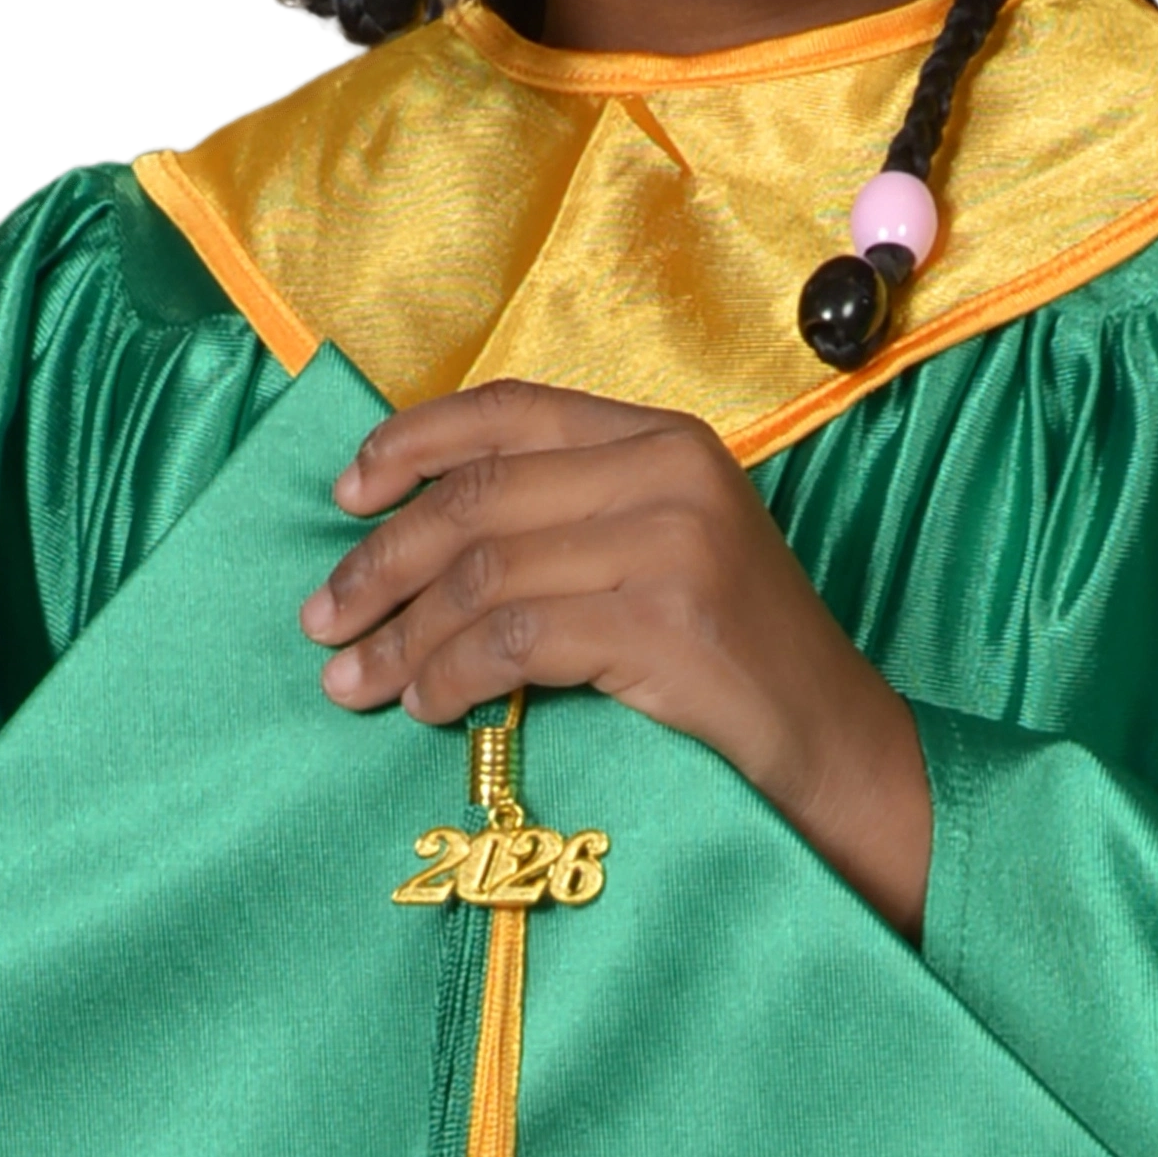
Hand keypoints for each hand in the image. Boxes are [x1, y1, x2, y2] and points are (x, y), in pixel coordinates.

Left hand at [298, 379, 930, 938]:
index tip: (346, 493)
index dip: (414, 444)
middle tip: (321, 617)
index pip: (511, 409)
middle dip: (382, 560)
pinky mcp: (665, 622)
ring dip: (401, 634)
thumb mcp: (658, 548)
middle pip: (479, 497)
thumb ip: (566, 515)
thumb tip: (408, 530)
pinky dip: (452, 674)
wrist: (836, 748)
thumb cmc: (730, 657)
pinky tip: (427, 706)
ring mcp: (672, 542)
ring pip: (485, 570)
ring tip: (353, 681)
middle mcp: (670, 470)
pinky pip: (516, 639)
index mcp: (664, 436)